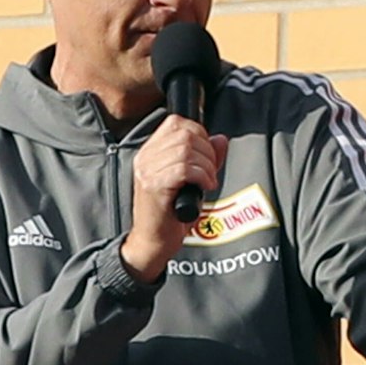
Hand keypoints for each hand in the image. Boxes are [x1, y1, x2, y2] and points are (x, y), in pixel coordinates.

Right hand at [121, 117, 227, 281]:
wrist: (154, 241)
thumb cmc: (171, 214)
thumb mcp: (191, 180)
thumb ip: (206, 158)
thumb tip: (220, 139)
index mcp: (150, 151)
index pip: (176, 122)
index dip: (199, 133)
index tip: (207, 155)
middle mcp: (145, 157)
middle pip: (184, 133)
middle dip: (207, 151)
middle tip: (210, 171)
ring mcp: (147, 170)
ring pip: (186, 149)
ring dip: (206, 165)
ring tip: (207, 181)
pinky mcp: (154, 185)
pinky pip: (184, 168)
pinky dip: (202, 176)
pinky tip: (203, 187)